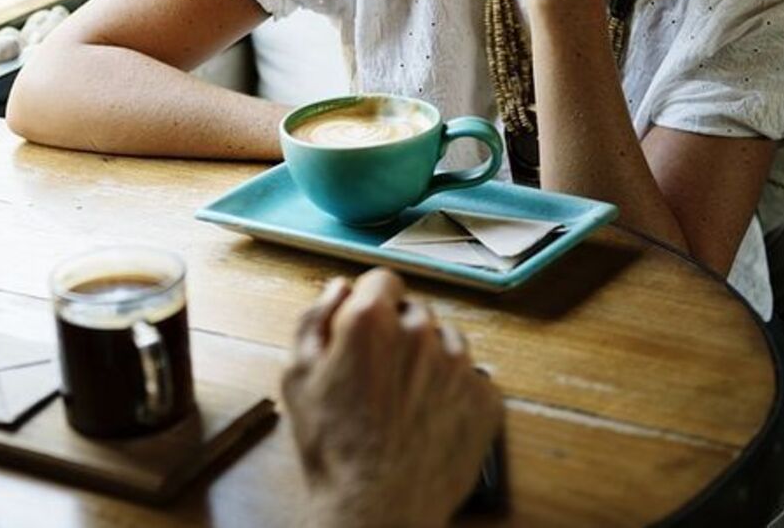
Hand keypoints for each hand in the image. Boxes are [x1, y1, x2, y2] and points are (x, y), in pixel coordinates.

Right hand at [282, 269, 502, 527]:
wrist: (377, 508)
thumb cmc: (332, 446)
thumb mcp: (297, 375)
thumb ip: (314, 318)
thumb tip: (338, 288)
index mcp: (372, 320)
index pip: (383, 279)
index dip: (370, 300)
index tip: (365, 325)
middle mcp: (421, 333)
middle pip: (415, 311)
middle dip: (398, 331)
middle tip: (379, 372)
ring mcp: (459, 366)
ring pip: (446, 341)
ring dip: (429, 358)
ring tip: (404, 399)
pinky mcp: (486, 398)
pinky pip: (471, 378)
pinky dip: (453, 391)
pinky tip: (428, 416)